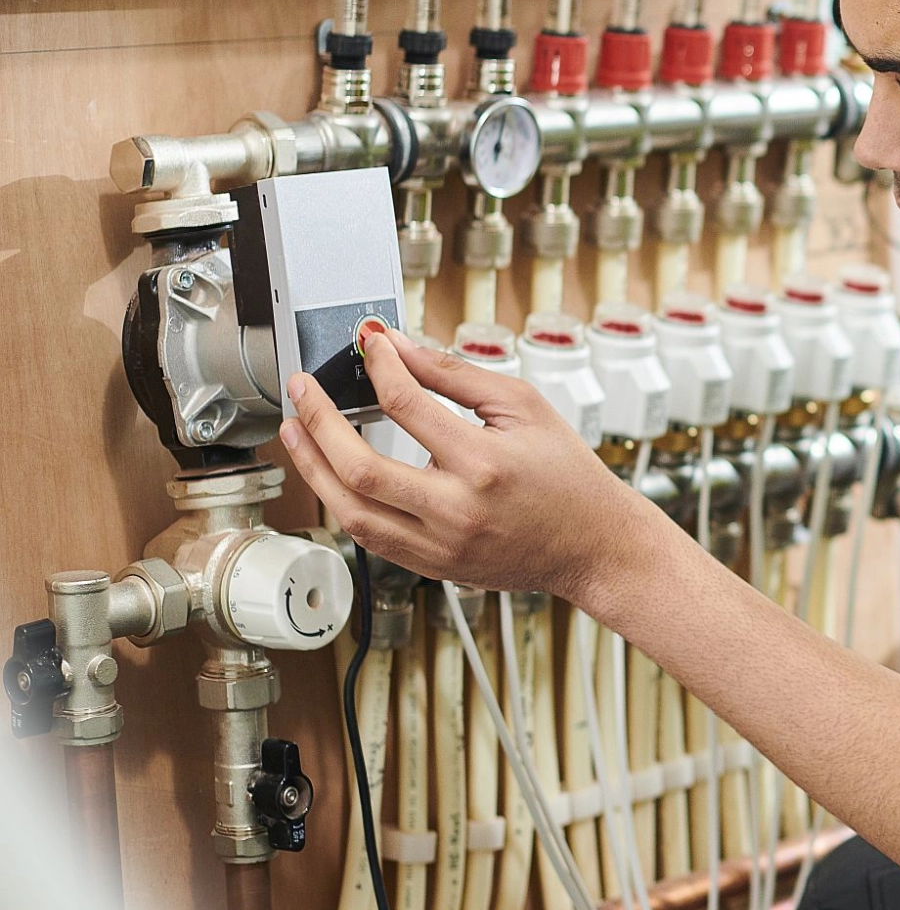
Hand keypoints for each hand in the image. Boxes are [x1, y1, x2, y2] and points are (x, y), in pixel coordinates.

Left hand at [278, 327, 667, 601]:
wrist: (594, 543)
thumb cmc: (568, 474)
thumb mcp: (524, 406)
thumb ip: (455, 374)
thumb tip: (399, 347)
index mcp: (484, 464)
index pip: (407, 406)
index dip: (378, 367)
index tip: (368, 345)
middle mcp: (456, 510)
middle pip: (359, 468)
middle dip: (319, 422)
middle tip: (302, 390)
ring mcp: (441, 546)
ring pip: (351, 511)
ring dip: (313, 468)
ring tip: (296, 432)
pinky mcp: (433, 565)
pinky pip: (370, 537)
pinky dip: (344, 501)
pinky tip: (332, 473)